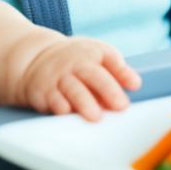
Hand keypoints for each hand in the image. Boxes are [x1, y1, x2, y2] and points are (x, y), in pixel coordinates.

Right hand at [19, 36, 141, 121]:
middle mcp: (76, 63)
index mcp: (94, 52)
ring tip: (96, 117)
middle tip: (121, 106)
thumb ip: (116, 71)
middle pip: (94, 75)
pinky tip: (68, 113)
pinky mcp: (43, 91)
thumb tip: (134, 85)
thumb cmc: (76, 63)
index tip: (135, 84)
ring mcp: (59, 76)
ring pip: (73, 89)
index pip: (111, 59)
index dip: (123, 71)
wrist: (35, 58)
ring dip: (85, 103)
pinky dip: (60, 106)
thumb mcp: (96, 57)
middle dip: (108, 90)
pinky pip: (52, 99)